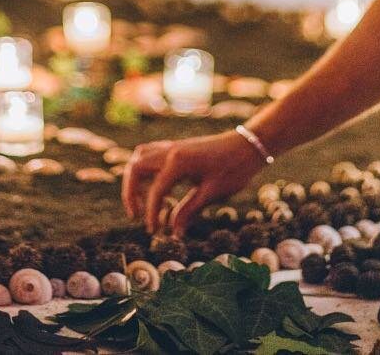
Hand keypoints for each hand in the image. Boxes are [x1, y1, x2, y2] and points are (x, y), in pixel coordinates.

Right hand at [122, 132, 265, 235]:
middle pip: (136, 168)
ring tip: (141, 202)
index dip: (151, 214)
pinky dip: (146, 171)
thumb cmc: (234, 168)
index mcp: (178, 162)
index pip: (155, 191)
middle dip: (131, 193)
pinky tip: (154, 188)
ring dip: (135, 179)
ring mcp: (172, 147)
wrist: (248, 145)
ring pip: (140, 157)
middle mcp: (170, 151)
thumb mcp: (212, 193)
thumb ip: (189, 211)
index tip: (154, 231)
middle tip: (137, 216)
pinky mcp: (176, 148)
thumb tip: (174, 233)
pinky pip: (150, 155)